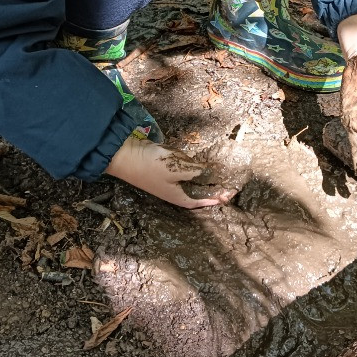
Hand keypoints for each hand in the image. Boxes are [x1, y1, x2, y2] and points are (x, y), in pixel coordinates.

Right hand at [105, 137, 236, 208]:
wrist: (125, 155)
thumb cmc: (151, 165)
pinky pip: (184, 171)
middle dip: (214, 188)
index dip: (217, 197)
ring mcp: (169, 180)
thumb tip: (210, 173)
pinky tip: (200, 163)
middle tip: (229, 182)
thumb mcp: (177, 168)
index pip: (204, 200)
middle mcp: (176, 191)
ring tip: (220, 174)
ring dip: (204, 179)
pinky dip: (193, 168)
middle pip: (199, 192)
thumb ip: (196, 172)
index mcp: (180, 197)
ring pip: (192, 182)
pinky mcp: (165, 169)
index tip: (231, 192)